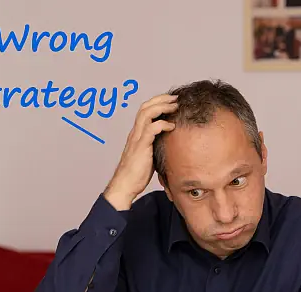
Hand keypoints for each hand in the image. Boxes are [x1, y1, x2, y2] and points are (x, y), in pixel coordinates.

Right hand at [104, 94, 177, 210]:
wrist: (125, 185)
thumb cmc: (137, 173)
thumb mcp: (149, 155)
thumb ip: (155, 145)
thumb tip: (169, 143)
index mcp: (137, 133)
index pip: (145, 110)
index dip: (157, 102)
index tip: (171, 100)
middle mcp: (136, 133)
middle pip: (145, 107)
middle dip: (161, 99)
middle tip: (175, 98)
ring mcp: (137, 139)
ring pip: (147, 114)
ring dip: (162, 107)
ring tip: (175, 107)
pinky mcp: (141, 147)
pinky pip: (151, 130)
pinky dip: (162, 125)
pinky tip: (172, 127)